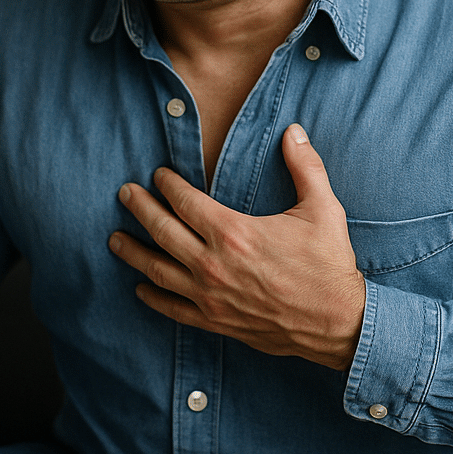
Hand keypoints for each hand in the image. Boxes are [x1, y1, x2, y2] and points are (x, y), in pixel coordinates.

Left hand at [110, 123, 365, 369]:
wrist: (338, 322)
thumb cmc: (329, 265)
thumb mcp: (323, 208)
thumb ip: (305, 166)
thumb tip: (293, 131)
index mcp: (234, 232)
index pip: (186, 202)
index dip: (168, 185)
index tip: (158, 175)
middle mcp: (214, 264)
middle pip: (162, 231)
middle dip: (140, 209)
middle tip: (125, 194)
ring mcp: (211, 296)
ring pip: (158, 270)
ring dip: (133, 252)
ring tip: (115, 239)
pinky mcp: (216, 321)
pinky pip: (173, 308)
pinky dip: (153, 297)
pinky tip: (141, 286)